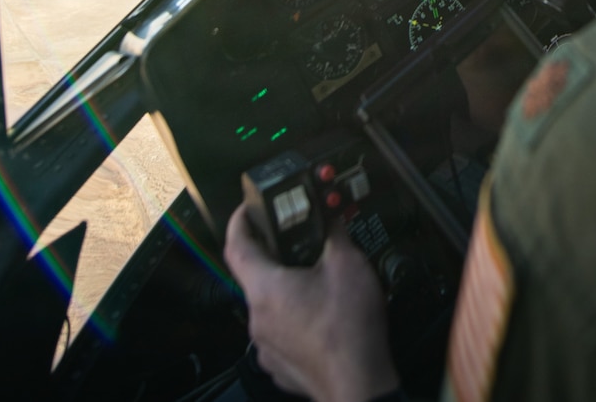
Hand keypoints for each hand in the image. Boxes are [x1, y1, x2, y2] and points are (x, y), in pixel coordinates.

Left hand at [224, 199, 400, 401]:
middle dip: (275, 257)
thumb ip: (334, 235)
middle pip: (255, 276)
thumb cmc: (350, 332)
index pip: (236, 246)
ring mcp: (267, 345)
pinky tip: (320, 316)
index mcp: (266, 288)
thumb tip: (331, 221)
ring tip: (317, 282)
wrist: (359, 383)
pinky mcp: (279, 363)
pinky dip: (295, 319)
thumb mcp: (348, 265)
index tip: (247, 210)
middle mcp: (258, 318)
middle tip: (297, 243)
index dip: (240, 222)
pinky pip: (280, 332)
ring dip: (288, 291)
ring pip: (269, 306)